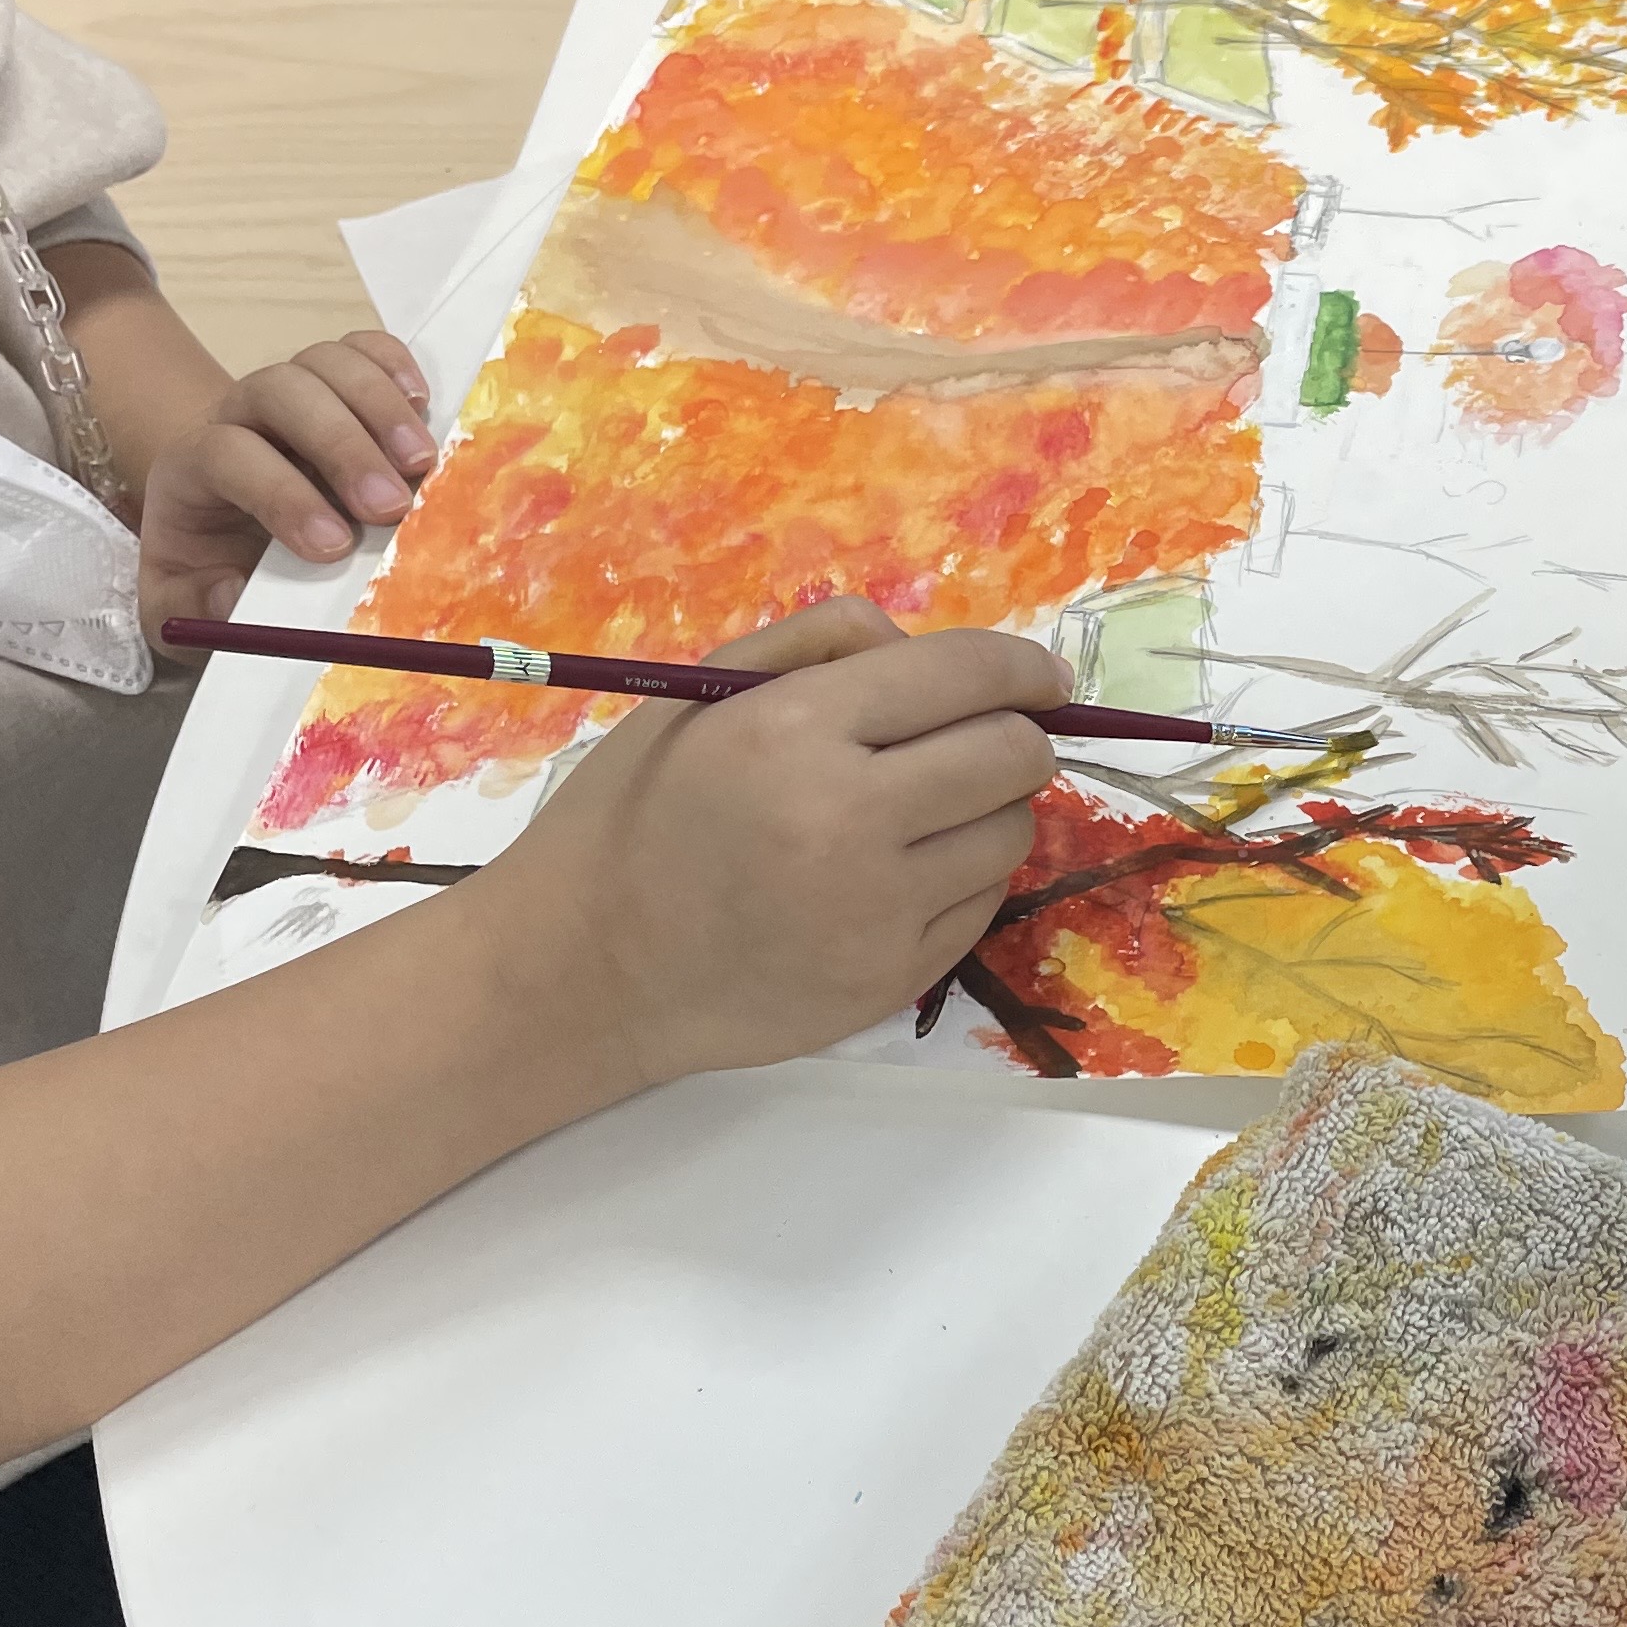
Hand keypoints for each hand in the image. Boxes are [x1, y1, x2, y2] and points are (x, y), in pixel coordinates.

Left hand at [135, 334, 438, 645]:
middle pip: (280, 390)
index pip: (227, 454)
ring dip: (381, 407)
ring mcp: (292, 393)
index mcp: (191, 468)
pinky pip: (362, 347)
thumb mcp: (179, 603)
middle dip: (342, 444)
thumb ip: (192, 606)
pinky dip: (397, 366)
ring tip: (424, 465)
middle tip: (394, 506)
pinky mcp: (336, 386)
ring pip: (325, 361)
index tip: (334, 548)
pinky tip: (425, 408)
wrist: (223, 531)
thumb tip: (233, 593)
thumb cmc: (208, 569)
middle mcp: (239, 415)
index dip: (282, 494)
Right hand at [477, 601, 1067, 1086]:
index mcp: (793, 731)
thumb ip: (818, 645)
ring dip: (989, 809)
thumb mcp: (701, 697)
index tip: (1040, 674)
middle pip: (1012, 755)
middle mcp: (848, 821)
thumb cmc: (634, 816)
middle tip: (982, 739)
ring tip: (923, 811)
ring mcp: (877, 913)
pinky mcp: (892, 980)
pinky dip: (961, 877)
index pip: (965, 676)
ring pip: (1010, 832)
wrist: (587, 970)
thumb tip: (923, 646)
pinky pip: (982, 905)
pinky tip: (898, 874)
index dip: (1022, 666)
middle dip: (1014, 734)